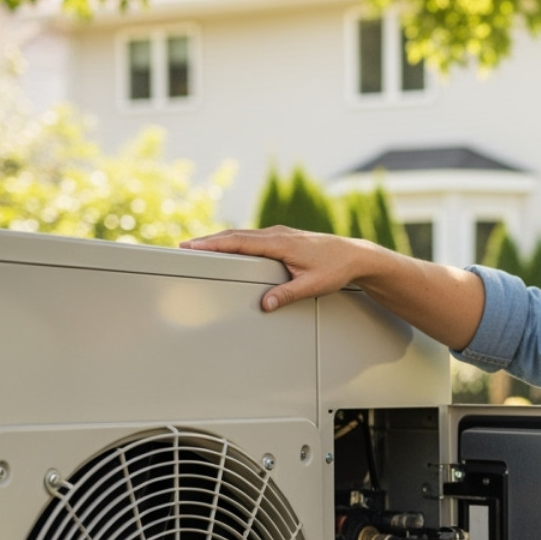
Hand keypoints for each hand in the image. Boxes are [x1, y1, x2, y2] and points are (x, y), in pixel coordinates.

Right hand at [181, 226, 383, 312]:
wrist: (356, 255)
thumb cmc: (336, 268)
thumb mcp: (313, 285)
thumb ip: (288, 295)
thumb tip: (266, 305)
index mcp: (280, 243)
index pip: (239, 242)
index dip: (213, 244)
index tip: (192, 246)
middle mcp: (277, 234)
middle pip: (235, 236)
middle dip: (208, 241)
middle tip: (184, 247)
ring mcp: (280, 234)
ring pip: (243, 235)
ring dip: (220, 240)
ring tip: (198, 247)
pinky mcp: (284, 237)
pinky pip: (253, 237)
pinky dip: (235, 240)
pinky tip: (228, 247)